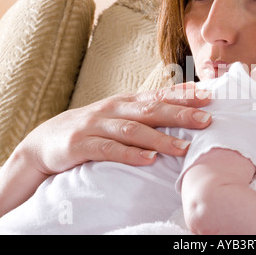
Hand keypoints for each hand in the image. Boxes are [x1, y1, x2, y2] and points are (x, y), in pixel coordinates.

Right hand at [18, 82, 211, 175]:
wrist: (45, 141)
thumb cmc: (93, 128)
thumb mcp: (119, 116)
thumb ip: (145, 113)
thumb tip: (180, 113)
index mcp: (126, 102)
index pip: (159, 95)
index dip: (184, 95)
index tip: (209, 96)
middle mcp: (114, 109)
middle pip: (152, 110)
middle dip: (181, 114)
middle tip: (207, 120)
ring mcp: (97, 125)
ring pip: (133, 130)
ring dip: (160, 139)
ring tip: (184, 148)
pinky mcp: (82, 145)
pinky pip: (109, 150)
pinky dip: (130, 155)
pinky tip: (148, 160)